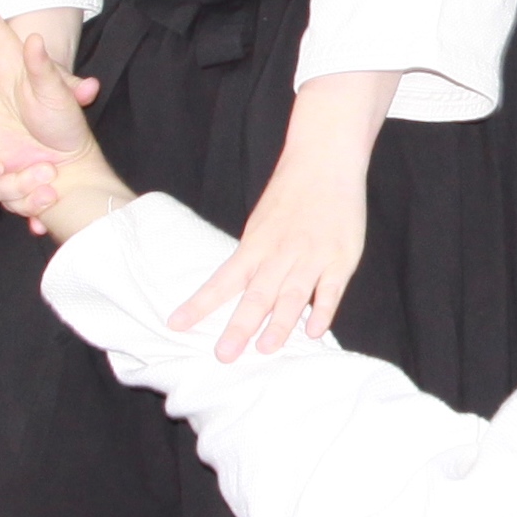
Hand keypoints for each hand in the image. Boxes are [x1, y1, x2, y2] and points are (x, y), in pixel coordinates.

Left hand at [170, 70, 397, 360]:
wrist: (325, 162)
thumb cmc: (289, 196)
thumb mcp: (261, 225)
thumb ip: (254, 260)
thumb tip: (238, 294)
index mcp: (255, 246)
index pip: (222, 281)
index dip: (199, 305)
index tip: (176, 325)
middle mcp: (280, 254)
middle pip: (256, 295)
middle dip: (239, 327)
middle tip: (224, 355)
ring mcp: (312, 257)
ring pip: (293, 296)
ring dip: (279, 324)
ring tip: (265, 349)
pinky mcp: (341, 259)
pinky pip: (331, 291)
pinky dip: (323, 311)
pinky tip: (314, 333)